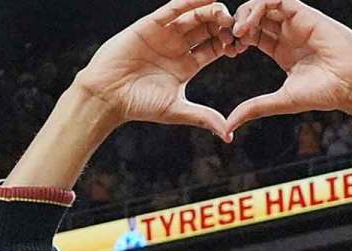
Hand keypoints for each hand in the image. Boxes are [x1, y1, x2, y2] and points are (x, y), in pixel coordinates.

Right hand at [73, 0, 236, 136]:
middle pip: (208, 29)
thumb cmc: (139, 105)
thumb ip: (203, 117)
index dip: (230, 44)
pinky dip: (188, 2)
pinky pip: (172, 9)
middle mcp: (179, 47)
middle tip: (237, 28)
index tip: (242, 46)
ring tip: (223, 13)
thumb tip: (228, 135)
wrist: (108, 95)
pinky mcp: (150, 25)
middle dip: (224, 26)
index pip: (215, 47)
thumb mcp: (176, 110)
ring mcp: (165, 34)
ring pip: (193, 16)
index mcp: (188, 65)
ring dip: (210, 12)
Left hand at [226, 0, 351, 133]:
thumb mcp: (281, 100)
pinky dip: (258, 7)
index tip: (229, 51)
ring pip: (263, 4)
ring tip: (238, 33)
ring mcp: (296, 21)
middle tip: (229, 39)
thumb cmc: (325, 94)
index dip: (236, 38)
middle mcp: (288, 33)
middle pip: (254, 16)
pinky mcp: (304, 13)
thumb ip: (254, 107)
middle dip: (236, 23)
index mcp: (281, 50)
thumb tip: (229, 125)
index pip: (252, 34)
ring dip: (245, 14)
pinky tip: (250, 26)